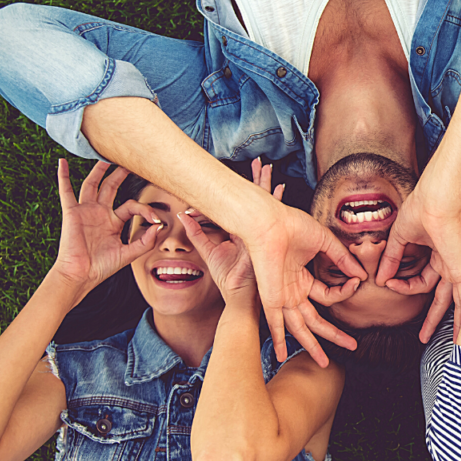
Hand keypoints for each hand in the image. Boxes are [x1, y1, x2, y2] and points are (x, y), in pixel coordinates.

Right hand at [51, 159, 159, 303]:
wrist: (81, 275)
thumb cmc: (102, 267)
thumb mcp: (129, 254)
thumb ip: (145, 241)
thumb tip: (159, 226)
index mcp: (113, 222)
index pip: (132, 206)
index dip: (145, 209)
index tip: (156, 219)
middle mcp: (100, 213)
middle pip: (111, 187)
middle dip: (120, 174)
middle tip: (130, 160)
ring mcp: (85, 211)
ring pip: (92, 184)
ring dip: (98, 170)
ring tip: (105, 156)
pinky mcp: (72, 213)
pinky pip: (66, 191)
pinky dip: (63, 176)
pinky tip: (62, 162)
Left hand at [177, 159, 290, 307]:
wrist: (239, 297)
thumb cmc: (228, 280)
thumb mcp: (208, 253)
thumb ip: (196, 234)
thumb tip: (182, 216)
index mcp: (245, 233)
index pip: (247, 205)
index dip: (249, 189)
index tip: (252, 173)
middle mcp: (256, 232)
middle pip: (259, 200)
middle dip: (260, 180)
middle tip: (262, 163)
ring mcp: (263, 235)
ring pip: (265, 205)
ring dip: (266, 185)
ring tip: (267, 167)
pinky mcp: (266, 240)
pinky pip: (266, 219)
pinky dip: (272, 203)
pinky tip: (278, 189)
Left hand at [237, 161, 366, 364]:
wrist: (268, 222)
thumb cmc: (291, 225)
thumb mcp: (324, 242)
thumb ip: (342, 259)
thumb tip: (361, 275)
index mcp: (301, 276)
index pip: (329, 295)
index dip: (345, 290)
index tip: (358, 281)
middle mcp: (292, 290)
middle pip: (316, 320)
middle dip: (334, 334)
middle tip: (352, 345)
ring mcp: (282, 296)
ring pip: (300, 328)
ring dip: (313, 345)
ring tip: (325, 363)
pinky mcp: (272, 298)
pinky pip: (275, 323)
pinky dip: (279, 339)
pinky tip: (282, 356)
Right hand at [377, 170, 460, 343]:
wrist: (438, 199)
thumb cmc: (422, 207)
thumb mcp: (400, 237)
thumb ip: (391, 257)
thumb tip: (379, 277)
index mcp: (437, 253)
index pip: (420, 279)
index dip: (402, 285)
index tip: (387, 282)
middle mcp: (450, 263)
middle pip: (442, 297)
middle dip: (433, 317)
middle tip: (426, 336)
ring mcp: (458, 269)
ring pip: (457, 303)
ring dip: (454, 324)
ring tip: (456, 344)